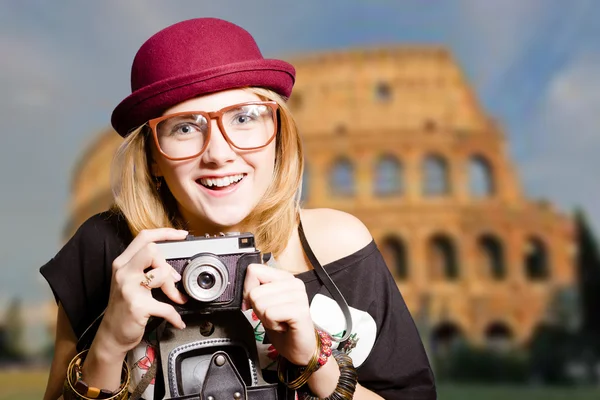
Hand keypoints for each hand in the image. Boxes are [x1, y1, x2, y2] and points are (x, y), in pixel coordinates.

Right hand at [97, 228, 188, 355]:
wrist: (111, 335)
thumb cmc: (124, 307)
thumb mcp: (129, 281)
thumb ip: (144, 267)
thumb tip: (170, 264)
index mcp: (122, 263)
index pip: (144, 237)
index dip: (165, 232)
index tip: (181, 234)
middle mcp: (123, 272)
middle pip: (151, 250)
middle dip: (167, 264)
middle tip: (173, 280)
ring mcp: (128, 288)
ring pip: (160, 273)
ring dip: (173, 289)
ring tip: (175, 298)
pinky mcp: (137, 306)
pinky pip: (165, 307)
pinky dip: (175, 316)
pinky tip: (177, 321)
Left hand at [242, 263, 315, 365]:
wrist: (300, 348)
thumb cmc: (283, 327)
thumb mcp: (265, 304)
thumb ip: (256, 291)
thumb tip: (243, 289)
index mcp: (284, 278)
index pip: (254, 270)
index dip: (247, 290)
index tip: (255, 304)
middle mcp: (294, 283)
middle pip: (254, 291)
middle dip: (258, 309)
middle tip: (273, 316)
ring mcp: (298, 296)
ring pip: (260, 303)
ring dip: (265, 318)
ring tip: (279, 321)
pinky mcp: (299, 310)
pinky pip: (269, 314)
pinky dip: (272, 324)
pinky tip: (283, 326)